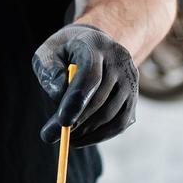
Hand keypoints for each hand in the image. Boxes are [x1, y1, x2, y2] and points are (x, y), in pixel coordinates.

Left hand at [32, 24, 137, 145]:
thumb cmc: (65, 51)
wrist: (94, 44)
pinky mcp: (134, 95)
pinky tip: (82, 138)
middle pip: (100, 99)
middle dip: (76, 122)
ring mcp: (130, 78)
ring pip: (111, 115)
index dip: (75, 102)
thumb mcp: (48, 53)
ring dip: (87, 132)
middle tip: (50, 136)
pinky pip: (120, 123)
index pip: (90, 76)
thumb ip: (49, 71)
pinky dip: (101, 135)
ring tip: (65, 137)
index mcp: (95, 45)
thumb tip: (59, 96)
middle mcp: (119, 60)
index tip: (60, 123)